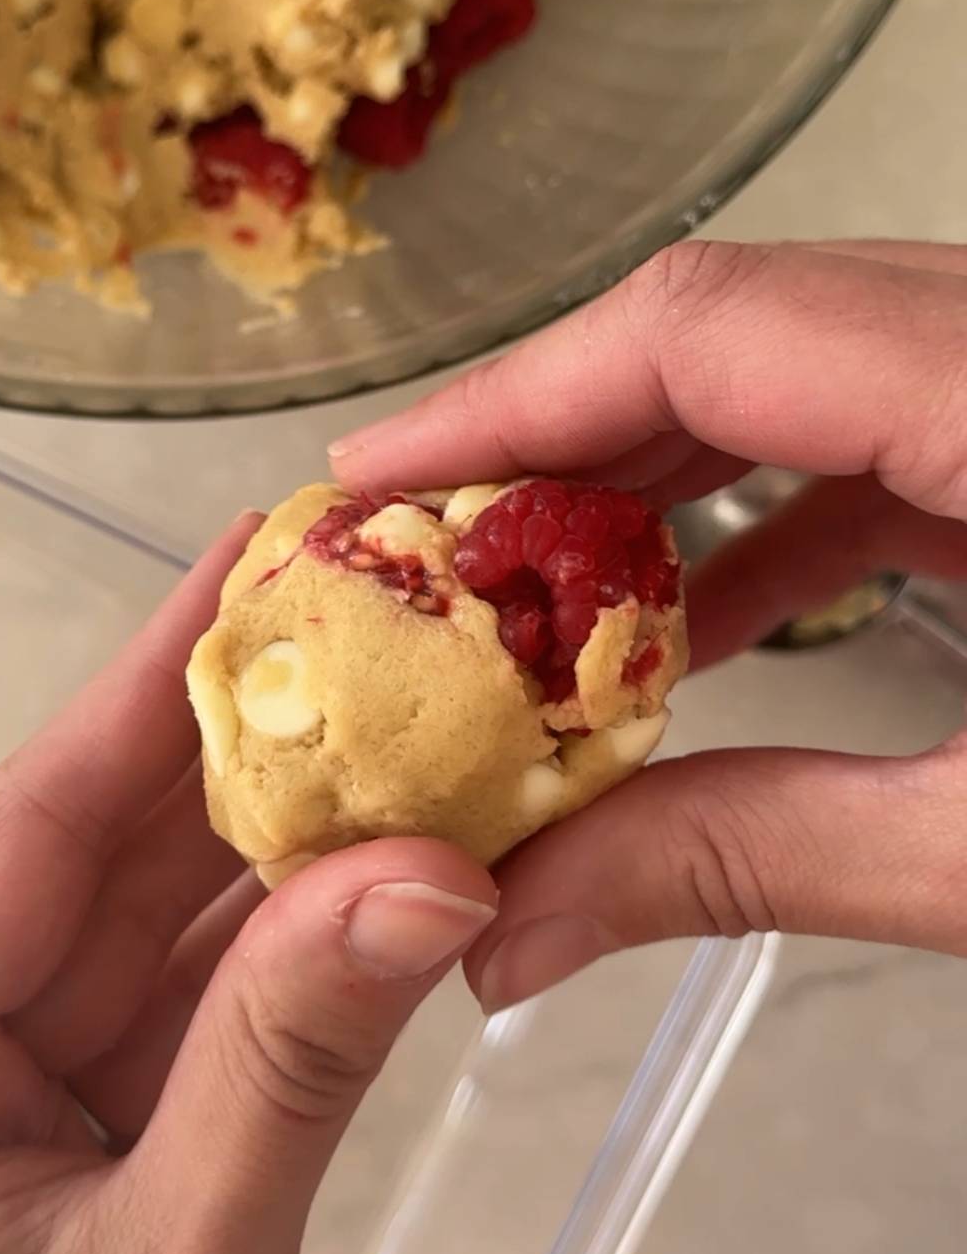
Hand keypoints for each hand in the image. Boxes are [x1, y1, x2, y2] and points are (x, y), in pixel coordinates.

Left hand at [0, 518, 495, 1253]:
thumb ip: (288, 1069)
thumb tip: (419, 878)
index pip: (19, 838)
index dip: (145, 692)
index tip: (247, 569)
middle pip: (106, 861)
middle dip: (249, 747)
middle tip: (371, 628)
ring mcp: (42, 1107)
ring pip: (179, 930)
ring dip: (301, 841)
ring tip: (416, 726)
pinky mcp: (130, 1151)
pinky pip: (226, 1013)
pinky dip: (316, 948)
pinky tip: (404, 867)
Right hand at [331, 240, 966, 1010]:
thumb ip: (762, 856)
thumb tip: (511, 929)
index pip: (710, 324)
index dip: (517, 392)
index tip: (377, 478)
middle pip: (735, 323)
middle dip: (559, 432)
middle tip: (425, 549)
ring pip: (800, 359)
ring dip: (654, 468)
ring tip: (527, 589)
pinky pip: (876, 420)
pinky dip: (768, 505)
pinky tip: (695, 620)